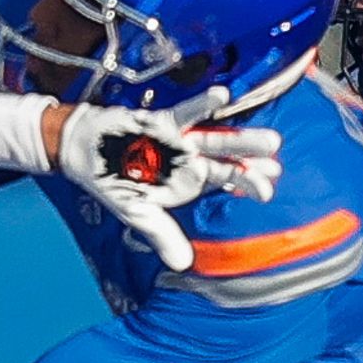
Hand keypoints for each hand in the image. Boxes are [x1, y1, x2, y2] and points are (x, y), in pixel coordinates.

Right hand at [52, 91, 283, 272]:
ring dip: (242, 140)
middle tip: (277, 167)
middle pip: (229, 160)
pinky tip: (223, 96)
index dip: (247, 184)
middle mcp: (190, 158)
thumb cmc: (114, 182)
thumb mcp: (139, 214)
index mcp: (189, 179)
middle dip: (253, 163)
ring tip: (270, 142)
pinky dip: (202, 105)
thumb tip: (183, 265)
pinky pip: (185, 113)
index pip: (225, 181)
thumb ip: (163, 236)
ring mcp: (180, 139)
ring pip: (216, 138)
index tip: (268, 190)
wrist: (85, 153)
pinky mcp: (163, 122)